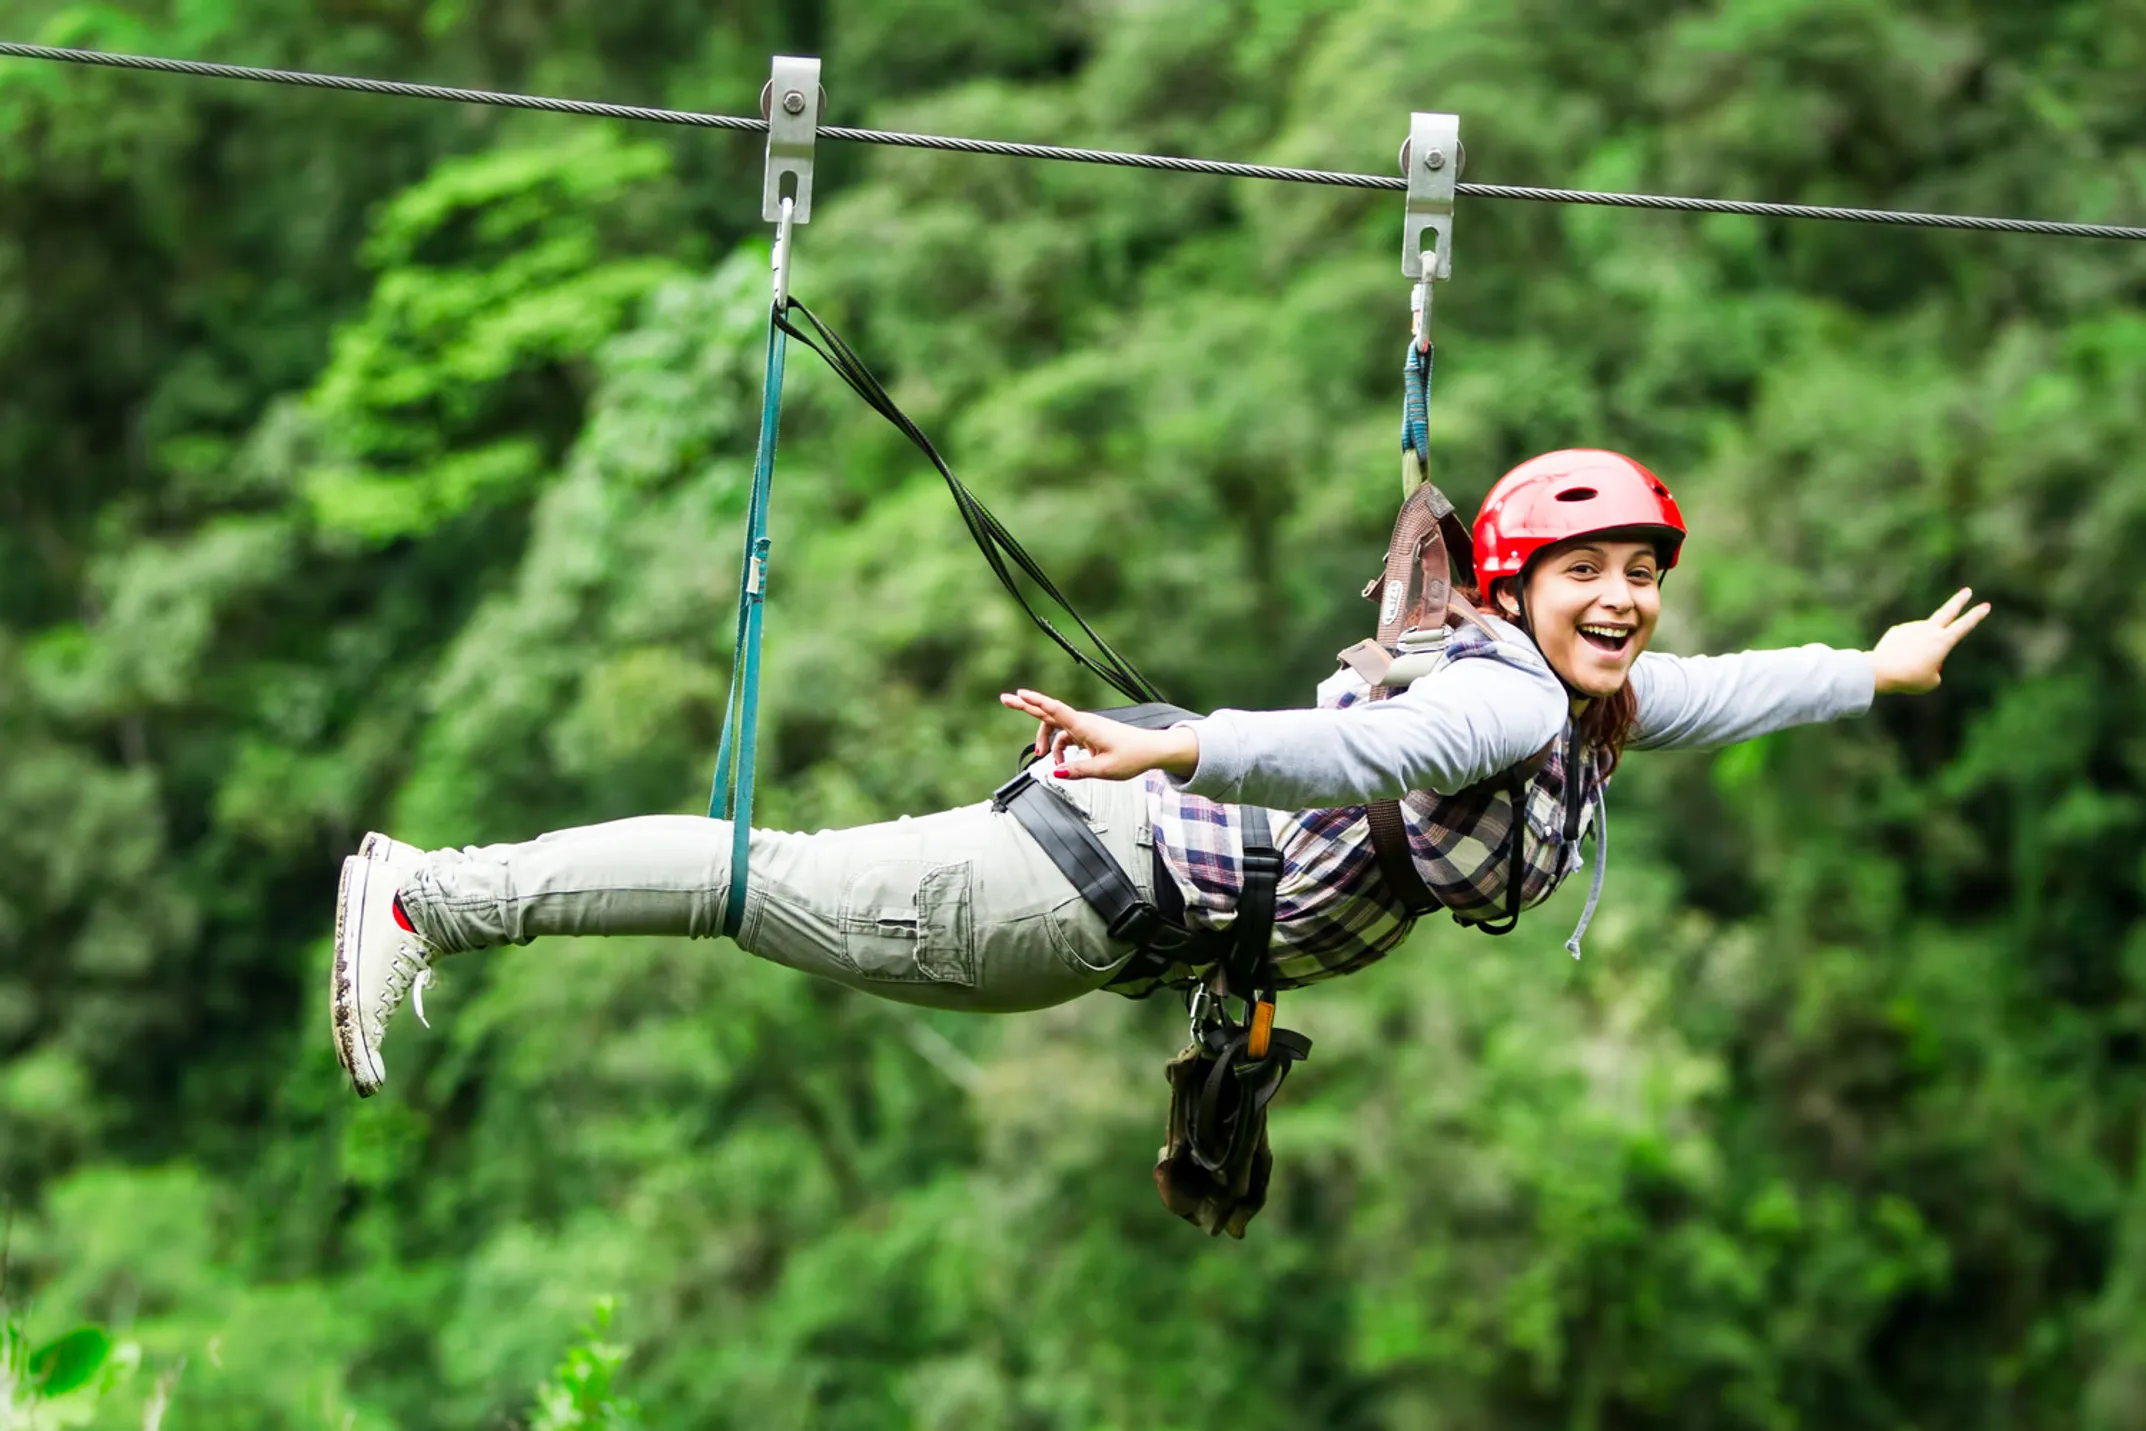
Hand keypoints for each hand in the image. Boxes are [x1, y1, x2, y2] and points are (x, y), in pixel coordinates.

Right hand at [997, 688, 1200, 780]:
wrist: (1152, 749)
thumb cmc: (1133, 756)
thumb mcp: (1104, 769)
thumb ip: (1078, 770)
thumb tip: (1055, 771)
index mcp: (1086, 727)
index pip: (1056, 711)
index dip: (1036, 702)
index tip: (1018, 694)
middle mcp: (1083, 723)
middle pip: (1050, 712)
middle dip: (1027, 706)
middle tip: (1005, 699)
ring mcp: (1085, 727)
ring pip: (1057, 728)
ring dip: (1047, 741)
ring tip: (1042, 756)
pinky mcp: (1089, 733)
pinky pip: (1066, 736)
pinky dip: (1059, 747)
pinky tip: (1061, 761)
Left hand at [1867, 587, 1990, 693]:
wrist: (1881, 671)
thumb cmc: (1909, 679)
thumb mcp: (1930, 681)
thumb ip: (1933, 668)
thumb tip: (1925, 657)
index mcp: (1943, 641)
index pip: (1964, 626)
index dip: (1976, 616)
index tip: (1985, 605)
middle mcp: (1929, 630)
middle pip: (1947, 611)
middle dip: (1959, 600)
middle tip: (1967, 591)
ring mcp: (1912, 627)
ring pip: (1922, 639)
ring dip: (1919, 650)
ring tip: (1907, 665)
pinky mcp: (1898, 630)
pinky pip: (1906, 641)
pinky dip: (1904, 650)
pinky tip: (1896, 658)